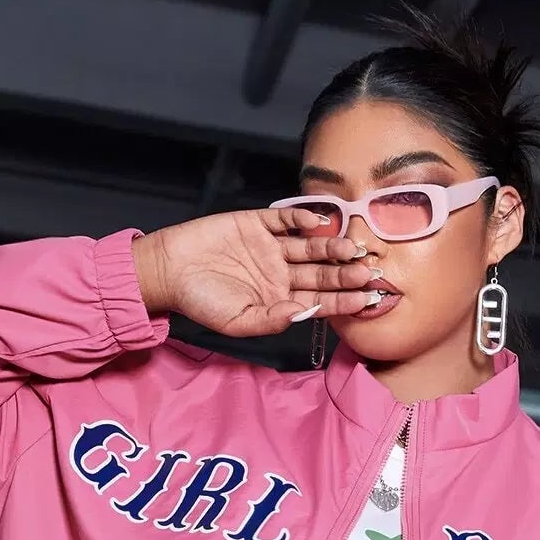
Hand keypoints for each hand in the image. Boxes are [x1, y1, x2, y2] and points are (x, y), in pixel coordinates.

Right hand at [132, 211, 380, 338]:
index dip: (343, 301)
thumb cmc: (200, 302)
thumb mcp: (237, 321)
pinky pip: (284, 219)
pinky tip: (318, 221)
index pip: (320, 302)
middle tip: (368, 270)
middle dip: (345, 273)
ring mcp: (271, 247)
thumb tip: (301, 315)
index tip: (367, 300)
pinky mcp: (256, 223)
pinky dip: (301, 218)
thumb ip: (271, 320)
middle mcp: (281, 274)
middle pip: (321, 273)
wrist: (170, 270)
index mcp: (280, 300)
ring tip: (352, 247)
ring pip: (309, 247)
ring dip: (331, 246)